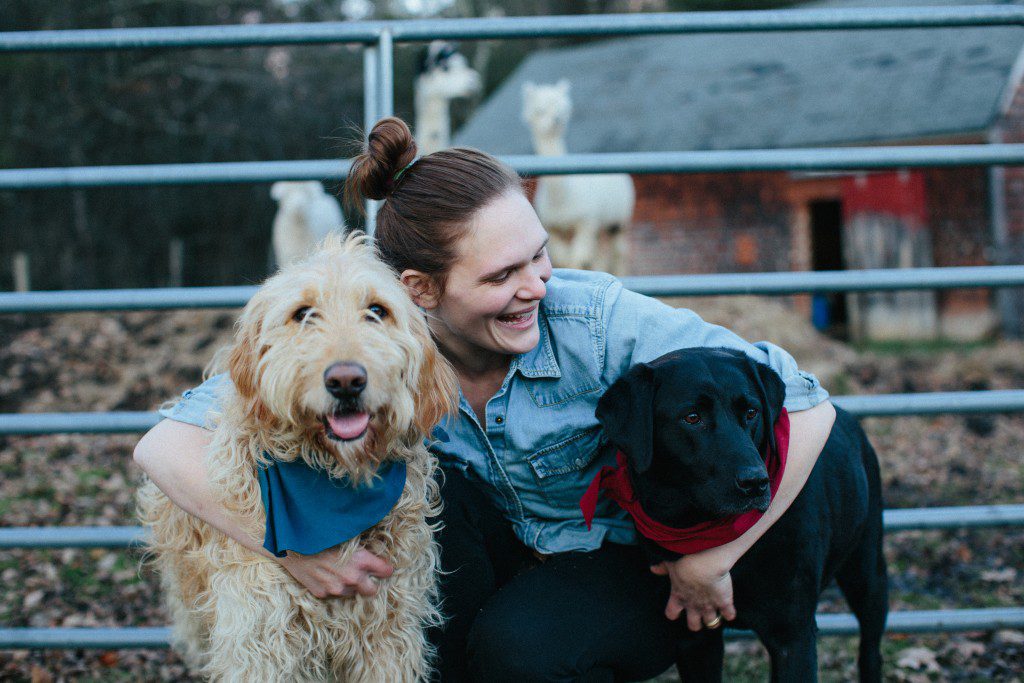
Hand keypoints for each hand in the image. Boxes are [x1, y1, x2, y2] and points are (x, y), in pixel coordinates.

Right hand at [277, 546, 393, 598]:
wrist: (291, 545)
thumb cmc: (321, 537)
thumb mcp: (346, 538)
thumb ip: (362, 551)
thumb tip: (376, 556)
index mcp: (361, 560)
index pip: (386, 571)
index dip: (385, 568)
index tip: (383, 567)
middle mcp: (351, 577)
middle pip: (372, 591)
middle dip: (370, 583)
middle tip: (364, 575)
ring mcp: (336, 588)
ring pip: (352, 592)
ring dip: (350, 585)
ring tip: (339, 571)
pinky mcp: (323, 594)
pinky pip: (335, 594)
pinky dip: (333, 586)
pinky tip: (326, 574)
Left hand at [650, 552, 735, 631]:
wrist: (702, 561)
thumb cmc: (683, 559)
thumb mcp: (670, 563)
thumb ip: (662, 568)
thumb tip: (653, 568)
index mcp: (678, 596)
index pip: (671, 614)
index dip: (674, 613)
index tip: (678, 609)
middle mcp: (693, 605)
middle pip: (693, 625)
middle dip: (696, 622)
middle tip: (700, 614)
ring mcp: (709, 606)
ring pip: (711, 623)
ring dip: (714, 620)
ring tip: (717, 614)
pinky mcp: (724, 603)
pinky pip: (729, 615)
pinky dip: (730, 613)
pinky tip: (729, 609)